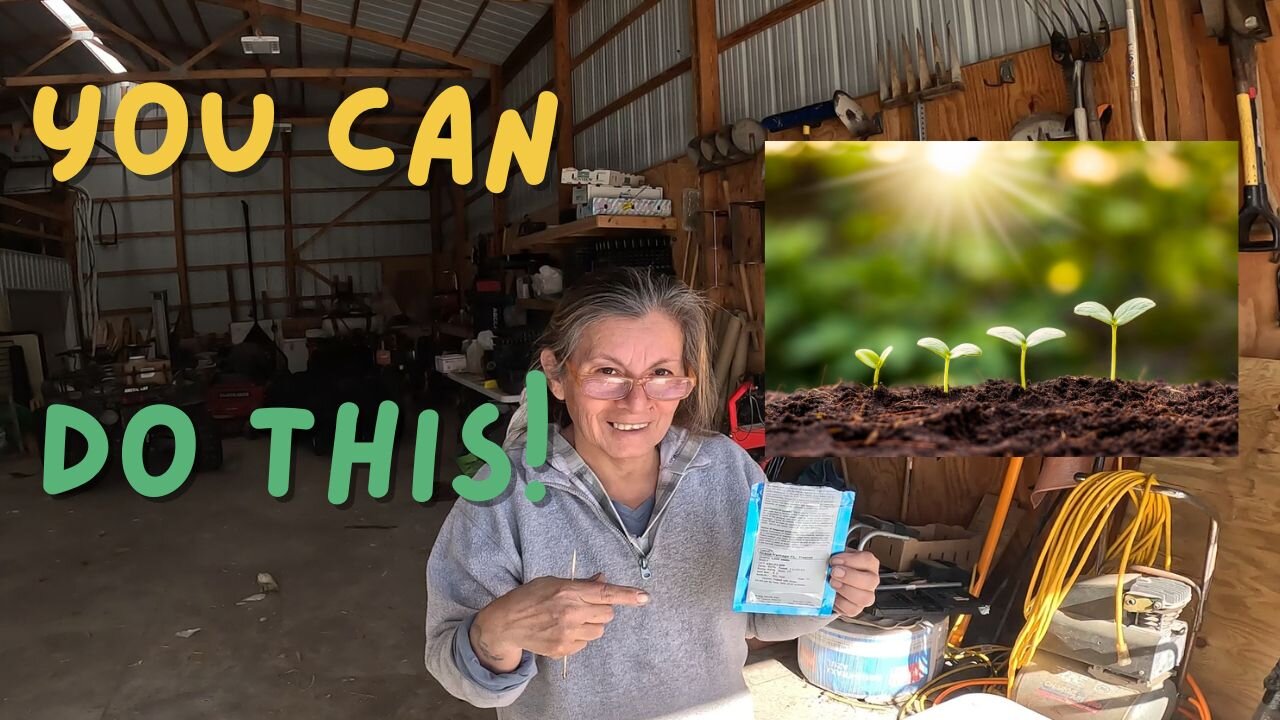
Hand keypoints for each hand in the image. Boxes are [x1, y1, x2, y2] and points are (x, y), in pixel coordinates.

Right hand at [471, 574, 649, 671]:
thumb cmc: (529, 597)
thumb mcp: (553, 582)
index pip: (605, 593)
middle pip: (607, 614)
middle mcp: (571, 612)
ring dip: (592, 624)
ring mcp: (567, 633)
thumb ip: (580, 584)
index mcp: (569, 591)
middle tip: (584, 606)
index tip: (644, 597)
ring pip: (599, 631)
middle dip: (601, 609)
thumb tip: (603, 580)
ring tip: (572, 619)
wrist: (506, 623)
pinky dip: (580, 637)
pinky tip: (563, 631)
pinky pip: (585, 644)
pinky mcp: (563, 649)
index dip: (627, 595)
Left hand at [829, 551, 879, 618]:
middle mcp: (871, 580)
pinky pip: (852, 609)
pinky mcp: (857, 608)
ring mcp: (866, 595)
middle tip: (834, 572)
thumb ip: (835, 552)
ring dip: (845, 590)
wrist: (834, 579)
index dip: (851, 560)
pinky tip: (833, 596)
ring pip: (864, 597)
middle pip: (870, 581)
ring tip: (832, 583)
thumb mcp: (839, 555)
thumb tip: (825, 551)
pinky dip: (840, 603)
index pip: (867, 560)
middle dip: (850, 576)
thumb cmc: (839, 565)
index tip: (835, 560)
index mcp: (869, 563)